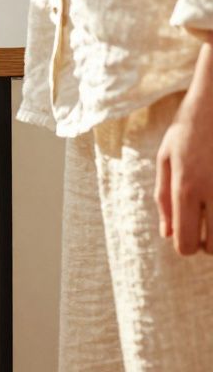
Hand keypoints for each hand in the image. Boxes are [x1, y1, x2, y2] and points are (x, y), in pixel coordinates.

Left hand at [155, 40, 212, 253]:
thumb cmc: (190, 126)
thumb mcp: (166, 157)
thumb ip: (164, 197)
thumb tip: (167, 234)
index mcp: (186, 188)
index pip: (186, 244)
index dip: (185, 245)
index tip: (188, 233)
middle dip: (209, 243)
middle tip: (206, 223)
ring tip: (212, 209)